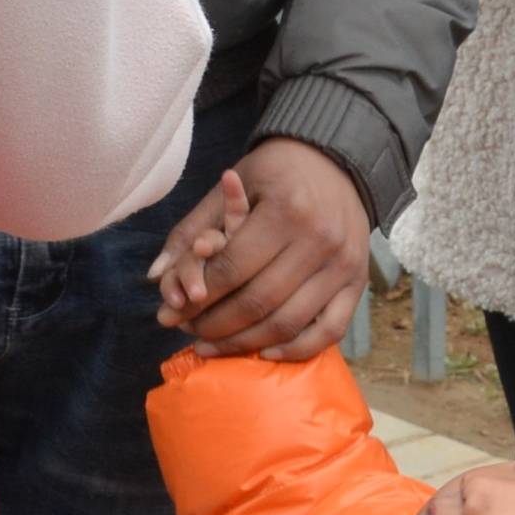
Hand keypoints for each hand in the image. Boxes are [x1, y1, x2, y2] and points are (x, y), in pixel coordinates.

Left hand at [153, 136, 371, 360]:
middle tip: (190, 334)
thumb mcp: (233, 183)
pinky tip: (266, 353)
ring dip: (246, 343)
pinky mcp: (359, 281)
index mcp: (286, 210)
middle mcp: (319, 239)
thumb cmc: (277, 172)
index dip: (198, 298)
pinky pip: (330, 330)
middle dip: (216, 325)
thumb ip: (193, 228)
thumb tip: (155, 275)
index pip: (233, 269)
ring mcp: (343, 264)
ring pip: (289, 322)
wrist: (337, 161)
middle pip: (258, 301)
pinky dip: (297, 349)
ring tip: (215, 346)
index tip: (173, 313)